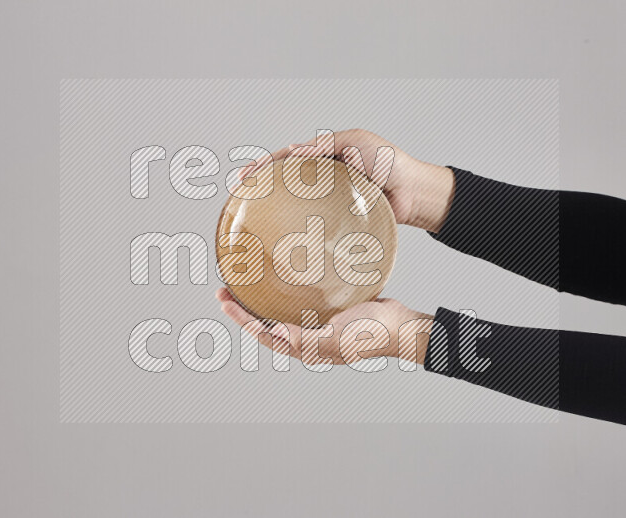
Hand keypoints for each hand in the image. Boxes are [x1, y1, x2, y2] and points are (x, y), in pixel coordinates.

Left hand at [216, 287, 432, 366]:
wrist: (400, 325)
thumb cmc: (371, 334)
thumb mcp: (336, 338)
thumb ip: (308, 339)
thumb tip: (278, 336)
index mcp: (306, 347)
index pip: (265, 334)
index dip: (243, 320)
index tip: (225, 302)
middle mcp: (308, 338)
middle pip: (268, 325)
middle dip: (245, 310)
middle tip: (225, 290)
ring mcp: (319, 325)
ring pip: (282, 314)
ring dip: (263, 302)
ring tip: (248, 286)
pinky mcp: (331, 311)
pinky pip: (301, 303)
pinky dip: (287, 294)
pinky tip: (285, 279)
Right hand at [240, 129, 455, 231]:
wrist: (415, 192)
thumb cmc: (390, 162)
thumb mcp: (356, 142)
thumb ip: (326, 146)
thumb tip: (293, 150)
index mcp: (328, 156)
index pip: (291, 158)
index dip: (267, 165)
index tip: (246, 175)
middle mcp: (327, 178)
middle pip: (290, 181)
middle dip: (265, 186)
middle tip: (243, 194)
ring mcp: (333, 200)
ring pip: (301, 203)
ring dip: (280, 208)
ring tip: (257, 215)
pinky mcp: (343, 220)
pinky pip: (319, 222)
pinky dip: (302, 226)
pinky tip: (288, 234)